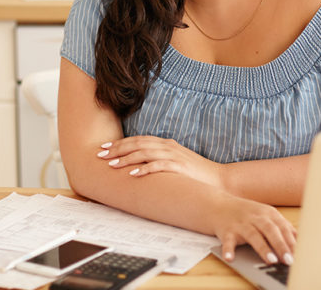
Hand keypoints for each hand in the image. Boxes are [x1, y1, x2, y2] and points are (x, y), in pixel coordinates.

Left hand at [97, 136, 223, 188]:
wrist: (219, 180)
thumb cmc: (196, 174)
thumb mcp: (176, 163)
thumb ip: (160, 160)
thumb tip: (140, 167)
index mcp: (166, 144)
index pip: (139, 140)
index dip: (121, 143)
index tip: (105, 148)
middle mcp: (168, 146)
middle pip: (138, 144)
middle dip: (117, 149)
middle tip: (100, 155)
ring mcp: (174, 156)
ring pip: (145, 153)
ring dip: (126, 158)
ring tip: (112, 165)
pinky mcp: (180, 167)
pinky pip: (158, 165)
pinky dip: (144, 168)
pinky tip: (132, 174)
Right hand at [210, 193, 296, 265]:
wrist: (219, 205)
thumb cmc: (248, 214)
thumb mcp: (267, 215)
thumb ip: (283, 227)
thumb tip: (301, 241)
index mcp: (268, 213)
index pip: (282, 227)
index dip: (291, 241)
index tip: (300, 255)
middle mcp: (255, 217)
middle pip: (270, 230)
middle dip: (281, 245)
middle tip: (289, 260)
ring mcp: (241, 224)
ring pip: (253, 235)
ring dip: (262, 248)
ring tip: (271, 260)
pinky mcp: (227, 231)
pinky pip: (228, 241)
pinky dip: (228, 250)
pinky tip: (230, 258)